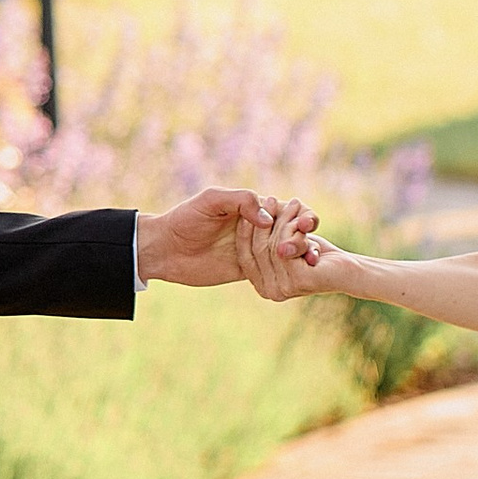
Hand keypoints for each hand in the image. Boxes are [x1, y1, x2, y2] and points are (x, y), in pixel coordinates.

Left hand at [136, 186, 317, 289]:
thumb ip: (241, 201)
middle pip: (291, 231)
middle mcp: (256, 228)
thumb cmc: (185, 219)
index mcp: (252, 207)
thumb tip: (268, 218)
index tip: (307, 224)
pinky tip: (299, 277)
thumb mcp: (211, 201)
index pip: (286, 209)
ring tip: (312, 263)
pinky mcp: (247, 270)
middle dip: (305, 237)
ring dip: (300, 256)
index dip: (301, 214)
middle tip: (310, 246)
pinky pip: (270, 271)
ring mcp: (253, 250)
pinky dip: (285, 273)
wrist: (164, 249)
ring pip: (285, 252)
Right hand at [244, 214, 362, 303]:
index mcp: (262, 286)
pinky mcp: (299, 281)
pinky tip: (301, 218)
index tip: (248, 206)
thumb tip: (241, 218)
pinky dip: (293, 228)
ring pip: (271, 246)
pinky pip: (285, 247)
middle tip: (269, 198)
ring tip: (292, 203)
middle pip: (254, 250)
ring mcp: (282, 289)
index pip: (243, 256)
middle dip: (262, 220)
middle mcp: (269, 291)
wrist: (347, 269)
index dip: (244, 230)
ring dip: (282, 220)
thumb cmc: (315, 253)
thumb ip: (265, 240)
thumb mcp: (285, 243)